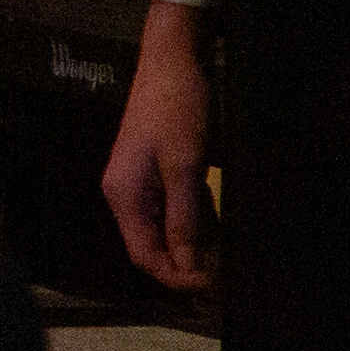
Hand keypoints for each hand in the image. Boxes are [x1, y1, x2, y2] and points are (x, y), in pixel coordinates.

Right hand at [103, 5, 217, 295]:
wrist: (171, 64)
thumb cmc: (175, 112)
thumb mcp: (184, 167)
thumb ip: (183, 218)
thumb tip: (187, 264)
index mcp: (123, 196)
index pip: (144, 255)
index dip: (175, 277)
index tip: (211, 286)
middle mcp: (126, 195)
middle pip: (151, 246)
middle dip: (185, 266)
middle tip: (223, 278)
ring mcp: (140, 184)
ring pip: (164, 231)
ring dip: (194, 247)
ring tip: (226, 260)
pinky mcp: (156, 174)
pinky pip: (173, 211)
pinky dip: (195, 223)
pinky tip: (219, 230)